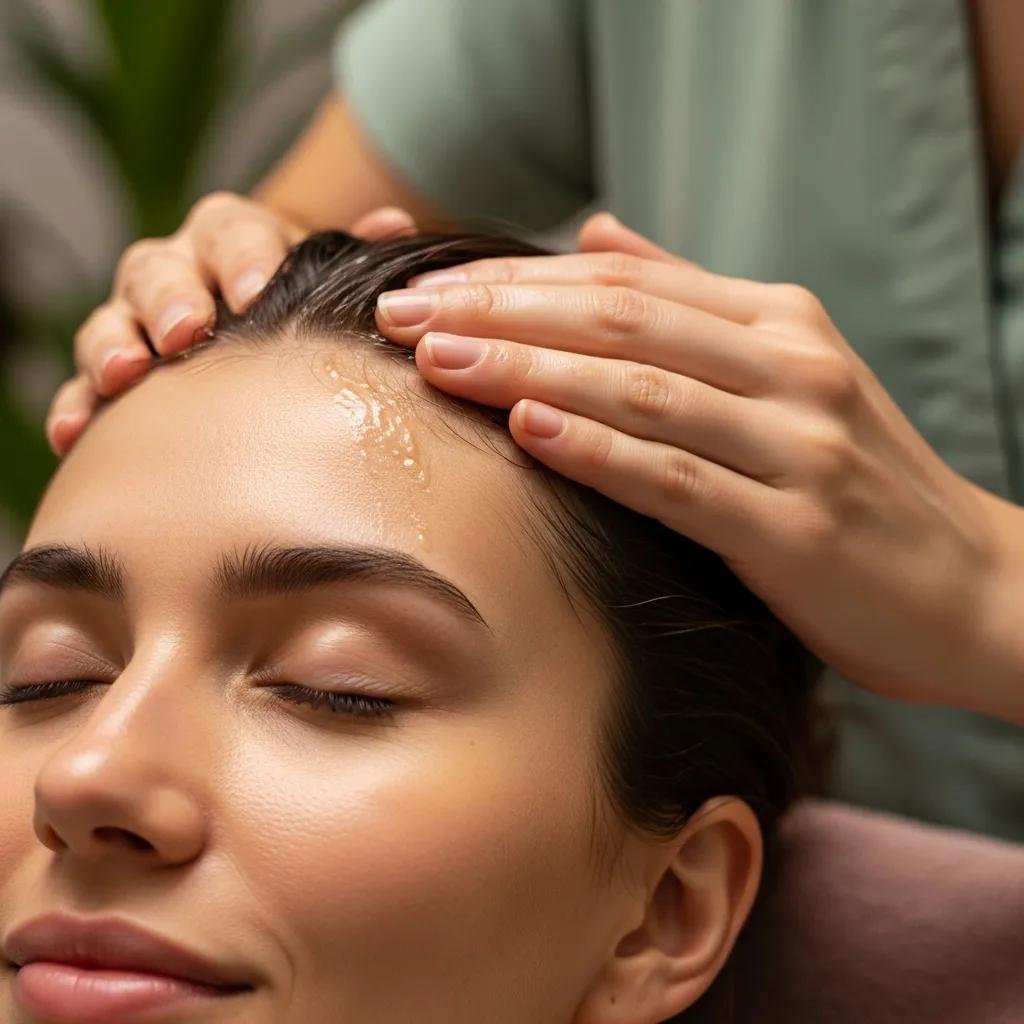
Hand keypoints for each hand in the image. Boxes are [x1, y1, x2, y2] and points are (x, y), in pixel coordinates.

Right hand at [47, 197, 417, 455]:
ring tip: (127, 376)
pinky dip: (77, 408)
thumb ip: (362, 255)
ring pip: (112, 322)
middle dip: (172, 298)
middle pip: (159, 270)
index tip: (258, 293)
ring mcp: (138, 323)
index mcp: (232, 241)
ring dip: (114, 346)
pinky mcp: (115, 377)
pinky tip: (76, 435)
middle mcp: (177, 272)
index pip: (232, 232)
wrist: (268, 334)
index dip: (244, 258)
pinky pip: (84, 389)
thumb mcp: (334, 277)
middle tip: (188, 332)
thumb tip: (397, 225)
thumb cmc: (306, 307)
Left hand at [373, 212, 1002, 712]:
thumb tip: (597, 234)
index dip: (514, 278)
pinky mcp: (796, 527)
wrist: (970, 587)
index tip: (425, 286)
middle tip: (400, 315)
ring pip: (638, 389)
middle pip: (616, 321)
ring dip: (527, 371)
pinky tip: (527, 431)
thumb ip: (690, 300)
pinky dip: (599, 450)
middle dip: (497, 312)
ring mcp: (797, 444)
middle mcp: (788, 366)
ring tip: (435, 361)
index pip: (622, 282)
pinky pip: (677, 479)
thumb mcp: (787, 372)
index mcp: (776, 323)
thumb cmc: (859, 485)